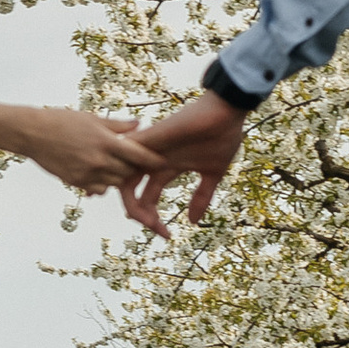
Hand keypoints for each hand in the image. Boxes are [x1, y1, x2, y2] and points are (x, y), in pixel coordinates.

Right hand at [5, 106, 149, 192]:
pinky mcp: (77, 182)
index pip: (139, 154)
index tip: (163, 161)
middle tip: (140, 163)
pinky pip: (99, 188)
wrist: (32, 133)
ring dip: (119, 176)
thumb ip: (118, 126)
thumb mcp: (92, 119)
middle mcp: (99, 160)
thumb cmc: (62, 121)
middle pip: (129, 172)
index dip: (153, 159)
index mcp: (106, 141)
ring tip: (117, 165)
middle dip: (135, 167)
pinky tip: (98, 172)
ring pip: (115, 182)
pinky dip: (103, 183)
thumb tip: (139, 125)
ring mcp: (87, 173)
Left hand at [120, 91, 249, 235]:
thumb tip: (193, 222)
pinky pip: (123, 156)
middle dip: (139, 217)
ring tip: (149, 221)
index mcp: (165, 168)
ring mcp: (149, 150)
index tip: (168, 236)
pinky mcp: (149, 138)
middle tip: (158, 231)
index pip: (147, 199)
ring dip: (132, 204)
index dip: (153, 221)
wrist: (227, 111)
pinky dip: (121, 175)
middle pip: (129, 193)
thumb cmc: (222, 135)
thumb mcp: (212, 173)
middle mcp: (152, 161)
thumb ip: (201, 197)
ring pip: (123, 179)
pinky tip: (130, 194)